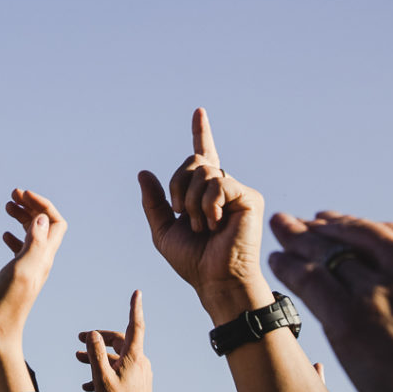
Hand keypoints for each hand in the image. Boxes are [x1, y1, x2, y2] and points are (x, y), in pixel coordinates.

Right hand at [0, 190, 67, 349]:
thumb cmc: (6, 304)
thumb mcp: (21, 270)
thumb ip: (33, 244)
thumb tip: (42, 218)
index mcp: (44, 257)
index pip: (56, 222)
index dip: (43, 204)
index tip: (22, 195)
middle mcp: (40, 261)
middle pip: (45, 225)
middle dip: (32, 206)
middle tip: (13, 194)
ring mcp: (29, 269)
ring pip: (32, 235)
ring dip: (23, 217)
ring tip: (7, 206)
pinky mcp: (16, 276)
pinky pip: (20, 250)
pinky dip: (14, 235)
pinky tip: (3, 233)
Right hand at [77, 290, 159, 391]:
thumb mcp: (101, 378)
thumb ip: (96, 354)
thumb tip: (92, 334)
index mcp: (133, 356)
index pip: (135, 325)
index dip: (134, 307)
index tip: (137, 293)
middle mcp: (139, 361)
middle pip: (118, 341)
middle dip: (98, 339)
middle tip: (78, 339)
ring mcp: (139, 373)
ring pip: (116, 357)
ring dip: (97, 357)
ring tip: (77, 359)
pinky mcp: (136, 383)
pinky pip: (118, 371)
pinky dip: (103, 372)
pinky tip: (87, 384)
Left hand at [139, 109, 270, 320]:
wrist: (215, 280)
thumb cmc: (193, 261)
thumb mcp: (162, 230)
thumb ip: (154, 202)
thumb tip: (143, 172)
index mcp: (203, 193)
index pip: (202, 155)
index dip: (200, 132)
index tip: (199, 111)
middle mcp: (222, 187)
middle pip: (193, 161)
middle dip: (178, 187)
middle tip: (182, 215)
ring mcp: (237, 190)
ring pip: (204, 172)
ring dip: (193, 202)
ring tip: (203, 226)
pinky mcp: (249, 197)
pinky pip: (219, 183)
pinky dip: (208, 204)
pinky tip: (216, 223)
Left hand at [267, 211, 392, 391]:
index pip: (392, 236)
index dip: (361, 230)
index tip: (341, 225)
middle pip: (355, 237)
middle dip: (324, 228)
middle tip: (299, 222)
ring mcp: (378, 292)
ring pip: (327, 254)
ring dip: (300, 241)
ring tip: (280, 231)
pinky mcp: (350, 319)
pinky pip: (310, 282)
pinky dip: (290, 269)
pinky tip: (278, 263)